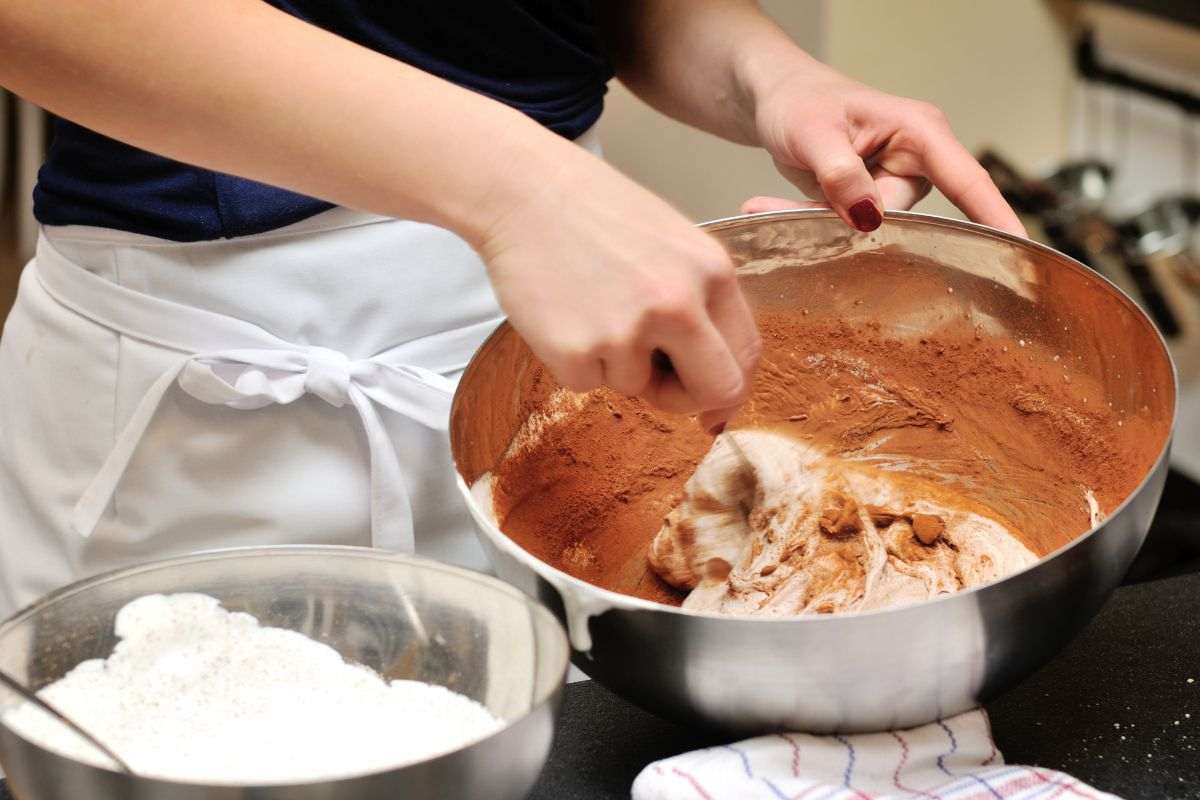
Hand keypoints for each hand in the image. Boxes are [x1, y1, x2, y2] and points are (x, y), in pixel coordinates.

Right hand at [477, 142, 760, 432]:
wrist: (523, 190)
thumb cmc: (597, 212)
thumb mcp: (674, 244)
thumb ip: (701, 302)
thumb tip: (717, 387)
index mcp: (712, 272)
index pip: (746, 354)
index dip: (729, 386)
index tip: (710, 401)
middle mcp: (678, 304)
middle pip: (714, 390)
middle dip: (687, 397)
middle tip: (658, 384)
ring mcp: (627, 331)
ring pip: (637, 386)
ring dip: (614, 363)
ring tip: (589, 305)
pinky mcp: (577, 351)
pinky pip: (587, 383)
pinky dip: (573, 361)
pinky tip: (562, 312)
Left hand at [742, 57, 1024, 235]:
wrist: (776, 101)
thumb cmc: (800, 100)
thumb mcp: (813, 132)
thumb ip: (840, 174)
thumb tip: (870, 217)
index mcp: (920, 133)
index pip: (966, 180)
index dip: (993, 217)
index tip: (1016, 249)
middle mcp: (914, 162)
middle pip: (900, 219)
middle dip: (845, 222)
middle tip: (785, 206)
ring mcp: (892, 186)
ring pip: (865, 229)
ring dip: (816, 222)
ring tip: (763, 203)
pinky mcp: (868, 204)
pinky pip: (843, 228)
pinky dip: (806, 221)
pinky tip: (766, 205)